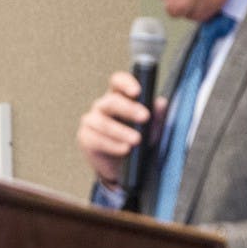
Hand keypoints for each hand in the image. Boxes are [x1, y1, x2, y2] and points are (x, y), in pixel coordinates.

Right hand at [76, 71, 166, 186]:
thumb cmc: (138, 139)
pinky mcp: (86, 138)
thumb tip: (161, 104)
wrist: (123, 166)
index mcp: (119, 96)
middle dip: (128, 109)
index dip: (126, 83)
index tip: (137, 92)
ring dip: (121, 131)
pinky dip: (112, 145)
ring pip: (103, 122)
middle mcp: (102, 106)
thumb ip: (156, 115)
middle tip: (145, 117)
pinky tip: (124, 149)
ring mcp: (91, 121)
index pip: (118, 81)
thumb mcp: (152, 127)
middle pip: (110, 102)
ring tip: (137, 140)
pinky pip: (96, 139)